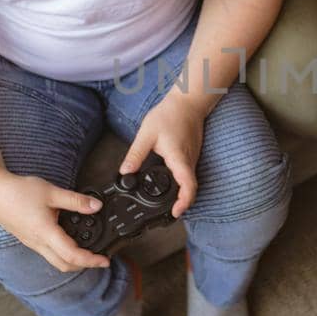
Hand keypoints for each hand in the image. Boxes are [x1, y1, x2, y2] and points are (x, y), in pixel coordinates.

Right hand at [0, 172, 111, 272]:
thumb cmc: (18, 192)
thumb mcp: (51, 192)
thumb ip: (76, 201)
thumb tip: (96, 206)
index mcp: (46, 233)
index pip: (73, 256)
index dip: (91, 261)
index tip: (105, 260)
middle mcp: (38, 243)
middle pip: (64, 265)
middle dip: (84, 265)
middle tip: (98, 258)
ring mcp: (31, 243)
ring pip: (55, 260)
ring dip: (72, 260)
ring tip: (86, 250)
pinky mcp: (27, 238)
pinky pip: (47, 253)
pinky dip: (61, 253)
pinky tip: (68, 240)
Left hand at [118, 89, 203, 217]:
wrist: (188, 101)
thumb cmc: (170, 114)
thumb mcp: (147, 134)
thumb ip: (135, 155)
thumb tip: (125, 172)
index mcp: (179, 159)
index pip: (188, 187)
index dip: (183, 203)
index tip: (174, 213)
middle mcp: (188, 162)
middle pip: (189, 189)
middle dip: (180, 204)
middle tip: (166, 213)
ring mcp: (191, 159)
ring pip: (189, 182)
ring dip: (180, 194)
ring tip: (166, 202)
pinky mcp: (190, 156)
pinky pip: (187, 174)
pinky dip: (180, 183)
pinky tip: (168, 183)